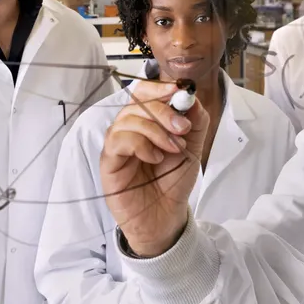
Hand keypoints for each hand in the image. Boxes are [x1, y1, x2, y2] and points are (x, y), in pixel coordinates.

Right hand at [100, 81, 209, 257]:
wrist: (167, 215)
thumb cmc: (173, 180)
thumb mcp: (193, 146)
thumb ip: (195, 120)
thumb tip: (190, 97)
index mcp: (147, 120)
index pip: (144, 92)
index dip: (159, 87)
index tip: (180, 91)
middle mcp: (129, 128)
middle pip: (137, 102)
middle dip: (164, 111)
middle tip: (183, 129)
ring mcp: (117, 144)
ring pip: (128, 119)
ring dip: (156, 130)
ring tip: (174, 149)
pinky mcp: (109, 161)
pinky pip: (118, 140)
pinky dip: (141, 144)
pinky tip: (155, 157)